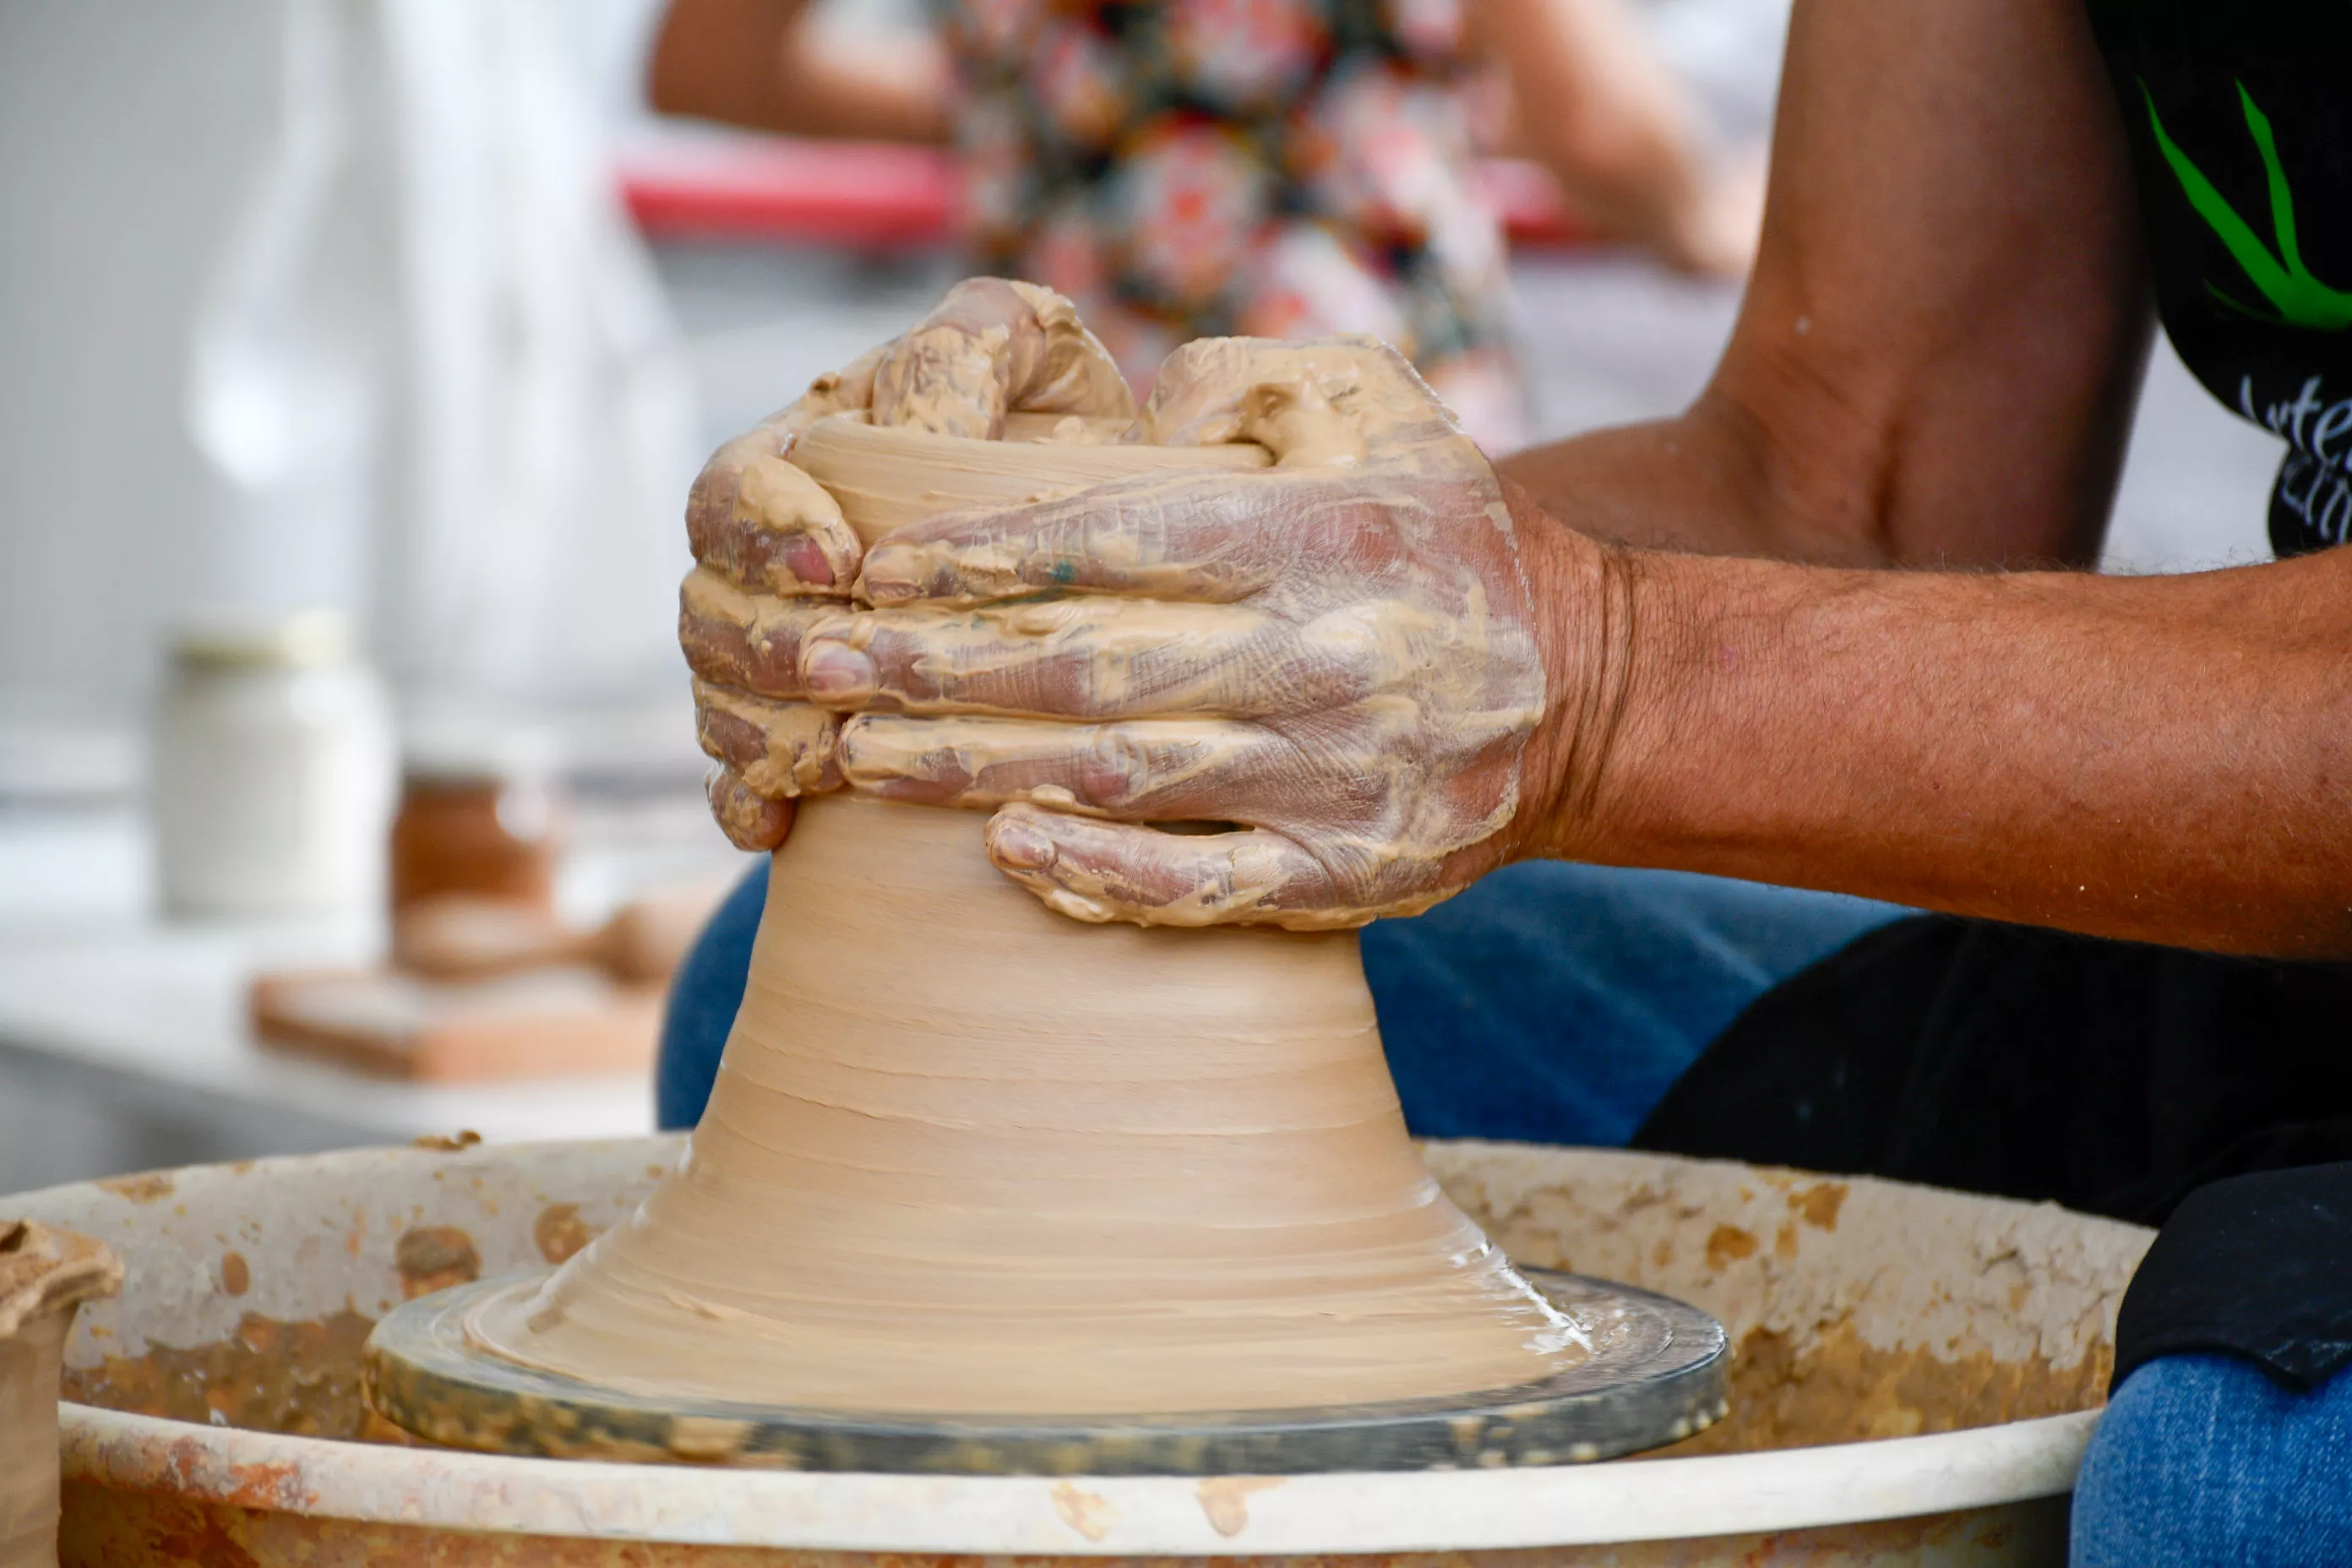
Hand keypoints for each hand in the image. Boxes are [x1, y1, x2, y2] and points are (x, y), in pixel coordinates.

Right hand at [678, 279, 1133, 848]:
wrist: (1111, 561)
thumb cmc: (1079, 446)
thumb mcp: (1042, 375)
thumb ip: (976, 353)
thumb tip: (917, 419)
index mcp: (807, 455)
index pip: (735, 489)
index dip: (768, 529)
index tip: (840, 564)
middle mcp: (771, 552)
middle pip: (707, 601)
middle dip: (769, 642)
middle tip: (843, 671)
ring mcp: (773, 645)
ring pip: (712, 690)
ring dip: (762, 724)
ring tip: (833, 756)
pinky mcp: (794, 731)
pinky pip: (730, 775)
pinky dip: (746, 801)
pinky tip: (777, 829)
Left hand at [799, 337, 1590, 928]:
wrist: (1593, 692)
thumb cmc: (1456, 539)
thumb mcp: (1388, 414)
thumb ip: (1260, 382)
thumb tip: (1137, 396)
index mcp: (1321, 537)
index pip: (1122, 542)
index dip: (988, 557)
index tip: (882, 566)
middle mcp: (1323, 657)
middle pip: (1091, 670)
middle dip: (937, 670)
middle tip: (822, 667)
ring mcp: (1334, 778)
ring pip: (1121, 779)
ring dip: (978, 769)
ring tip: (865, 755)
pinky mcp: (1348, 875)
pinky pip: (1203, 889)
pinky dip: (1101, 880)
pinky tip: (1007, 855)